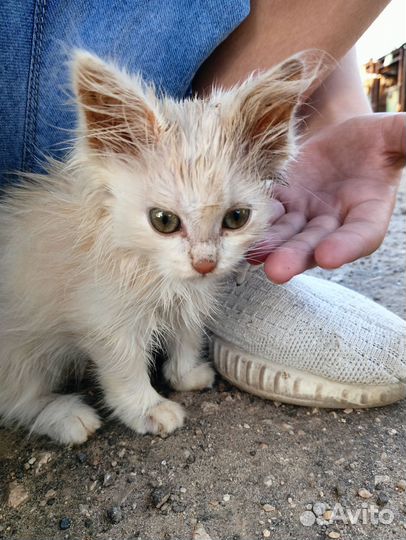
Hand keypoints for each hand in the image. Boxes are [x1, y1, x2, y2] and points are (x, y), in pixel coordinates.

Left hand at [248, 113, 405, 282]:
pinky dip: (256, 224)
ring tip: (253, 256)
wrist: (341, 143)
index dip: (347, 246)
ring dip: (270, 247)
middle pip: (316, 244)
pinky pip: (268, 215)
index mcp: (368, 212)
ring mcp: (305, 216)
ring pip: (287, 235)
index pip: (362, 234)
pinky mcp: (282, 204)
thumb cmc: (374, 142)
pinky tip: (239, 232)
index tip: (330, 257)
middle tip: (278, 271)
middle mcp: (335, 223)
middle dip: (297, 256)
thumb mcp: (394, 137)